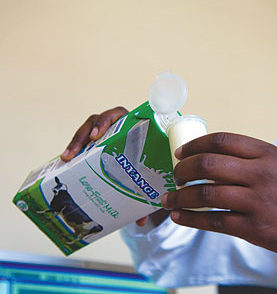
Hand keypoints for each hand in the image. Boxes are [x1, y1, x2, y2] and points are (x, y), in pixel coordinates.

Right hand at [59, 106, 150, 226]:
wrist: (145, 171)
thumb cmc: (150, 170)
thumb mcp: (148, 181)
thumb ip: (147, 196)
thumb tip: (142, 221)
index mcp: (134, 128)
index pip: (119, 115)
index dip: (107, 120)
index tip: (98, 135)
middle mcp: (117, 127)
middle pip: (98, 121)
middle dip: (86, 133)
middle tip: (79, 149)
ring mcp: (104, 134)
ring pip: (86, 131)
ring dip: (76, 142)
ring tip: (67, 157)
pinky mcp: (94, 144)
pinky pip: (81, 143)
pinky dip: (73, 150)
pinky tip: (65, 161)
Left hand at [161, 132, 276, 281]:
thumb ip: (248, 159)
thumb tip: (209, 161)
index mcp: (265, 153)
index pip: (221, 140)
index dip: (194, 145)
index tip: (180, 152)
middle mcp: (260, 173)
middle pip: (208, 164)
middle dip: (183, 169)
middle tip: (175, 175)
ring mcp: (257, 201)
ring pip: (206, 194)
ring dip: (181, 196)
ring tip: (169, 199)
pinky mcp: (254, 227)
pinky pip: (214, 221)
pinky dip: (192, 219)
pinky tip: (180, 217)